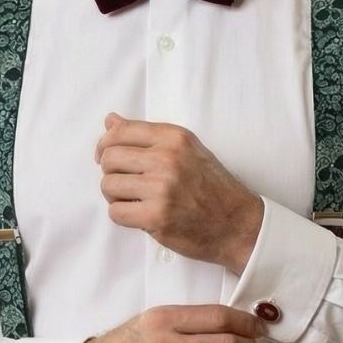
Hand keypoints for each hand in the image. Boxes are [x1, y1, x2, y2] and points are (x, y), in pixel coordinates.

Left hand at [95, 113, 262, 272]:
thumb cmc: (211, 186)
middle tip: (123, 182)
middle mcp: (167, 159)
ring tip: (133, 199)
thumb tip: (110, 120)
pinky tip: (139, 214)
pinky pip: (116, 213)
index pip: (120, 131)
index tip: (105, 156)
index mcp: (174, 138)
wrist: (237, 223)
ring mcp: (161, 188)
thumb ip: (147, 135)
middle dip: (110, 172)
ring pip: (108, 186)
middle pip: (109, 158)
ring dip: (115, 196)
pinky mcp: (156, 217)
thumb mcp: (186, 150)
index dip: (105, 144)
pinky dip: (123, 216)